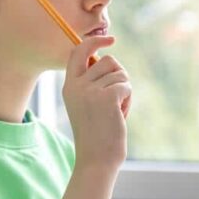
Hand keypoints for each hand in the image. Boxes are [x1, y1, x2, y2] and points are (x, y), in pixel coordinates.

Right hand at [62, 36, 131, 168]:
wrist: (96, 159)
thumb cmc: (97, 133)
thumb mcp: (87, 104)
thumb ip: (93, 83)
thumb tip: (110, 61)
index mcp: (69, 86)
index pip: (79, 51)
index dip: (94, 42)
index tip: (111, 39)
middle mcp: (77, 85)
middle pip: (109, 61)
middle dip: (119, 77)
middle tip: (116, 100)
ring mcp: (91, 91)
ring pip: (121, 74)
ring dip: (124, 92)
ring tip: (115, 112)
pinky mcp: (106, 97)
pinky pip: (127, 86)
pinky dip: (128, 100)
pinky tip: (120, 116)